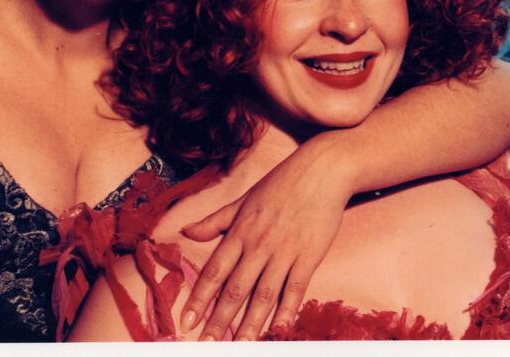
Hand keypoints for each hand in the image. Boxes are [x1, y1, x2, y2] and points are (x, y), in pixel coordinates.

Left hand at [179, 145, 351, 340]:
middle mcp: (259, 245)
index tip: (186, 322)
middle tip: (207, 344)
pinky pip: (295, 288)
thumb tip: (186, 231)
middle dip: (219, 321)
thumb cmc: (283, 182)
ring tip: (241, 345)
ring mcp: (285, 252)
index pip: (215, 271)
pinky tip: (279, 328)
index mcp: (241, 231)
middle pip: (235, 290)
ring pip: (263, 295)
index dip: (199, 299)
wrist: (323, 170)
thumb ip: (216, 220)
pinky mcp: (309, 256)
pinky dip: (287, 310)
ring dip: (250, 324)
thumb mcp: (244, 198)